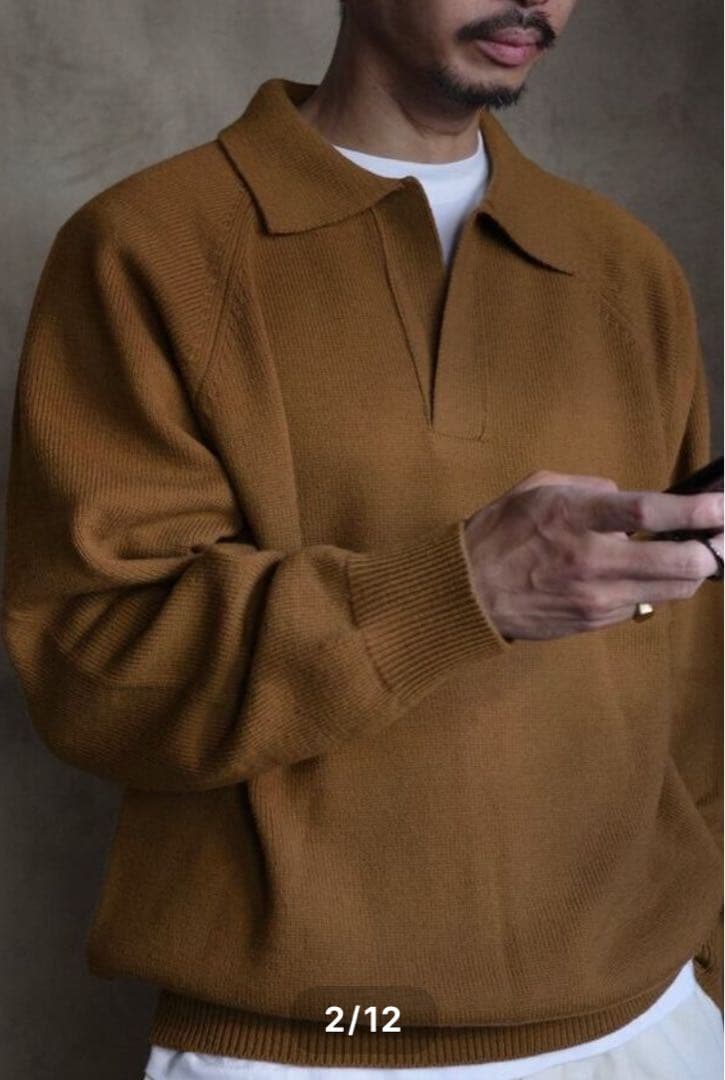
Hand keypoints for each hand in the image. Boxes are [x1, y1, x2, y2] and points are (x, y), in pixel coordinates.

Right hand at [462, 470, 724, 641]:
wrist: (468, 593)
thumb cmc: (499, 531)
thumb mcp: (538, 487)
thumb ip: (589, 487)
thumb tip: (626, 497)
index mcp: (573, 517)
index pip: (645, 514)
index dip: (693, 512)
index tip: (722, 507)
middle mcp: (591, 561)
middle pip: (676, 564)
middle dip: (710, 552)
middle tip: (721, 538)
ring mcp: (595, 598)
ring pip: (670, 591)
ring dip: (690, 573)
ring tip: (695, 555)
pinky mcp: (595, 622)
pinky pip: (641, 604)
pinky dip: (651, 589)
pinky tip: (642, 575)